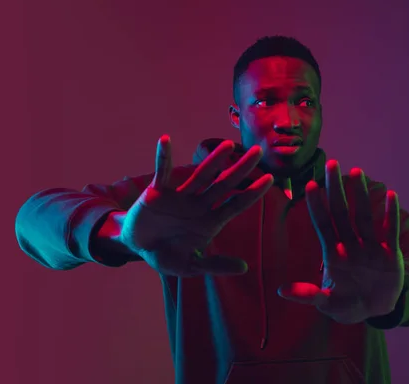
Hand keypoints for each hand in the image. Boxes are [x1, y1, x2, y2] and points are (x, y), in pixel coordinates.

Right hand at [118, 135, 273, 275]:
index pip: (236, 204)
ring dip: (213, 160)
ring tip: (227, 145)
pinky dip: (162, 156)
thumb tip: (244, 268)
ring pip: (200, 174)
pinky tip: (166, 140)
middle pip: (224, 183)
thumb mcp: (190, 265)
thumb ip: (215, 265)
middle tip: (258, 151)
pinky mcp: (157, 191)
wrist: (137, 247)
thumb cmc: (166, 255)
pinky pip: (161, 171)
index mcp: (210, 221)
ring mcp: (180, 196)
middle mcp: (199, 204)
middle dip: (241, 168)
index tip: (270, 179)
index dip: (252, 192)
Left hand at [278, 160, 403, 323]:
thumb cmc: (346, 303)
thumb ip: (308, 295)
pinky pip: (390, 230)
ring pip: (364, 215)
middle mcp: (350, 244)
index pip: (323, 224)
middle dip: (336, 189)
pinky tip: (391, 195)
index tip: (311, 184)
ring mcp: (370, 246)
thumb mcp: (326, 302)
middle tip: (331, 164)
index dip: (318, 205)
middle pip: (342, 212)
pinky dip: (391, 215)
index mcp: (333, 253)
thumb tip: (281, 291)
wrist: (375, 309)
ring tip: (357, 172)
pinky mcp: (390, 253)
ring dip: (361, 194)